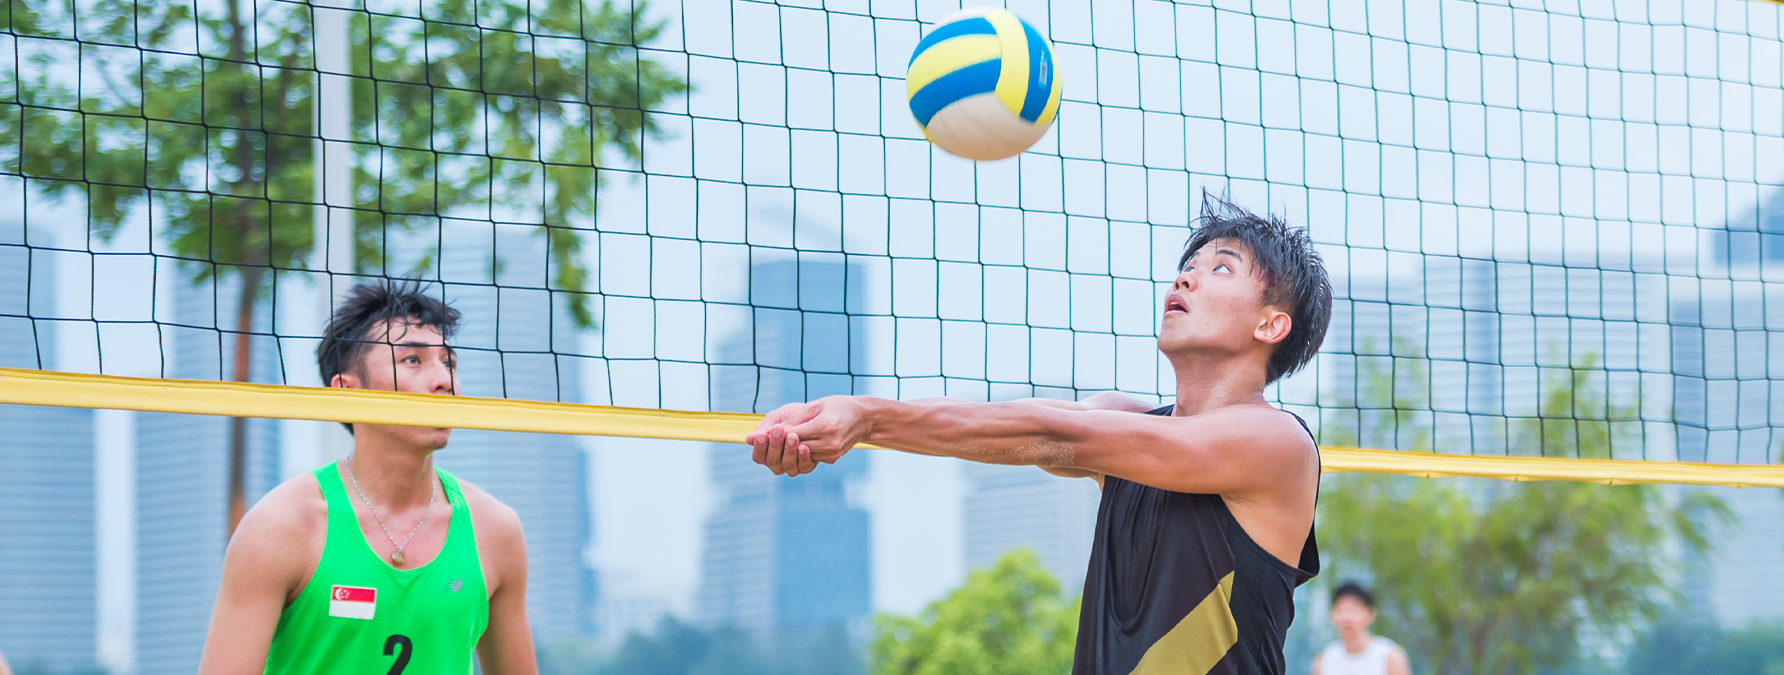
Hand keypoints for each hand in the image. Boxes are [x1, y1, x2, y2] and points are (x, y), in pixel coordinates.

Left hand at [745, 396, 873, 476]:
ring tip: (781, 439)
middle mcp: (829, 444)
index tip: (765, 431)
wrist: (863, 417)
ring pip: (799, 458)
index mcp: (825, 427)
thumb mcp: (813, 406)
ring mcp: (831, 454)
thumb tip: (763, 434)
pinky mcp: (831, 460)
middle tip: (768, 436)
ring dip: (786, 451)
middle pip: (794, 451)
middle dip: (778, 445)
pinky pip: (808, 460)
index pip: (792, 436)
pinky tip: (795, 443)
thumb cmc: (837, 406)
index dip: (776, 435)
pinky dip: (799, 453)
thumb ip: (789, 421)